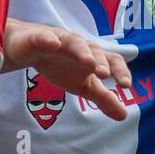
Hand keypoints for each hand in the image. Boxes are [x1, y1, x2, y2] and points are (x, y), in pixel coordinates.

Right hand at [2, 20, 132, 120]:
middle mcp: (81, 46)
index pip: (112, 60)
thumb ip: (103, 99)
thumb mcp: (83, 86)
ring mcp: (60, 40)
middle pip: (95, 50)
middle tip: (104, 74)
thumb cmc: (61, 67)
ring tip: (88, 62)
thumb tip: (124, 116)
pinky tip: (53, 44)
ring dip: (82, 51)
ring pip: (74, 43)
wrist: (29, 50)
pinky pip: (44, 38)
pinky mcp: (39, 38)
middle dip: (101, 61)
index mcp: (94, 58)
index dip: (121, 71)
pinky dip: (49, 40)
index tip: (126, 86)